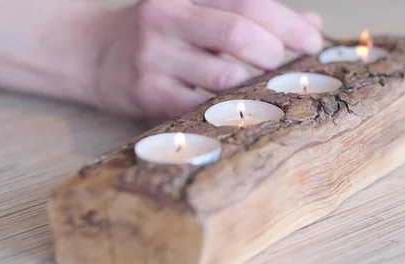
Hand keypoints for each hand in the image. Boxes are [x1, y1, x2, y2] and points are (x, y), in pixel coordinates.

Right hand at [92, 0, 322, 118]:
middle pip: (239, 34)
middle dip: (275, 54)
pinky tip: (238, 110)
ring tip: (263, 90)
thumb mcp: (197, 11)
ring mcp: (155, 58)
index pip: (248, 2)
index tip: (312, 41)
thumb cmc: (158, 34)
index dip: (288, 23)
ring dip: (256, 87)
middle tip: (283, 67)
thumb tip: (310, 24)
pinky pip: (202, 108)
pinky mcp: (147, 94)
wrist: (91, 53)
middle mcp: (168, 19)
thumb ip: (249, 16)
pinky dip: (229, 111)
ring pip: (225, 77)